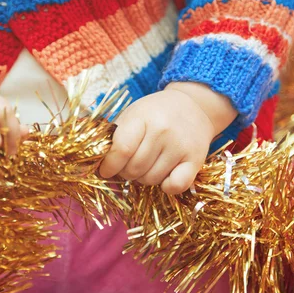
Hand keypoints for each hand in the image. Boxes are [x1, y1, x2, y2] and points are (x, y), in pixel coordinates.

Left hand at [99, 82, 237, 193]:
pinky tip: (164, 177)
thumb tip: (98, 163)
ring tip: (148, 165)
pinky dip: (167, 187)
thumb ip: (116, 137)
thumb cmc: (155, 113)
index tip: (106, 170)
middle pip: (134, 169)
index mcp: (143, 118)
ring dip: (144, 178)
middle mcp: (163, 132)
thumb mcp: (133, 115)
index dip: (110, 165)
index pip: (121, 150)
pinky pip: (176, 186)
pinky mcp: (195, 160)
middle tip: (129, 165)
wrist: (194, 105)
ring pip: (151, 180)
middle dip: (126, 172)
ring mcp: (181, 146)